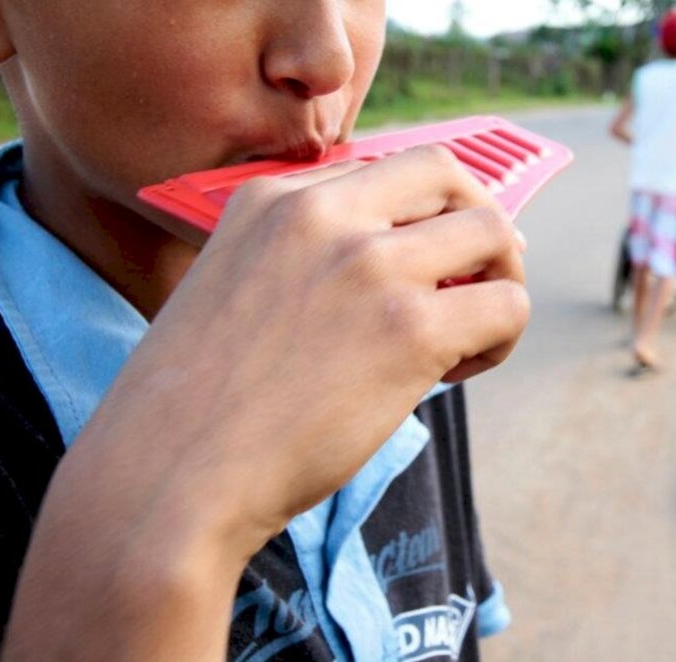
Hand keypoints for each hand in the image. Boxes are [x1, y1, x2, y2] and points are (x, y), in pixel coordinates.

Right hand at [66, 144, 530, 548]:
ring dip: (500, 278)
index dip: (421, 214)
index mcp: (271, 197)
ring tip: (468, 335)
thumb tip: (396, 270)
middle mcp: (323, 212)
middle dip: (477, 221)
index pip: (385, 170)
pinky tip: (458, 372)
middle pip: (447, 174)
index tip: (428, 260)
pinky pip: (508, 304)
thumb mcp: (232, 290)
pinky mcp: (409, 328)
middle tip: (476, 278)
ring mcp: (369, 264)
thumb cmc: (196, 407)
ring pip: (493, 232)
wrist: (167, 477)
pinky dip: (501, 337)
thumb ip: (302, 262)